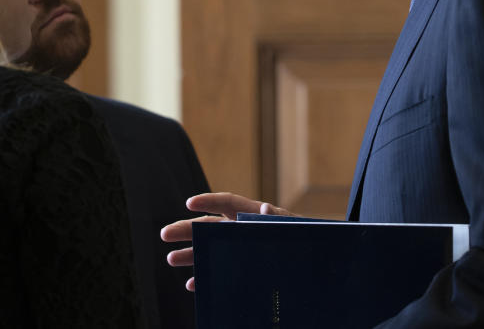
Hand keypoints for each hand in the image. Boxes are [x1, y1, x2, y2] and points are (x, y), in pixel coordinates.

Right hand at [160, 192, 294, 290]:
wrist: (317, 262)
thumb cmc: (307, 238)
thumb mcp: (294, 227)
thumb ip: (278, 218)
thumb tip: (263, 207)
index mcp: (254, 214)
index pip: (228, 203)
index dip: (209, 201)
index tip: (190, 202)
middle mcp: (242, 229)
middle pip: (210, 225)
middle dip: (187, 229)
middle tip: (165, 234)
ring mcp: (239, 248)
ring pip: (210, 248)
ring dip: (190, 254)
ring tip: (171, 259)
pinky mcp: (241, 267)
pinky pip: (218, 269)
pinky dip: (205, 275)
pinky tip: (192, 282)